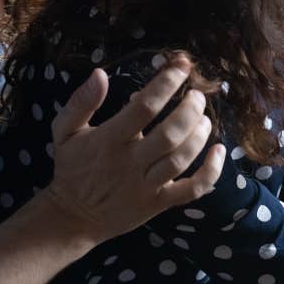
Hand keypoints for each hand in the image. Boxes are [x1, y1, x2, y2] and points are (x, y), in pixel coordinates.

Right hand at [46, 59, 225, 245]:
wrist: (72, 216)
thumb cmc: (71, 167)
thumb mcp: (63, 130)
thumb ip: (80, 102)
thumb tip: (99, 73)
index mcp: (108, 140)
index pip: (144, 107)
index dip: (166, 84)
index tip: (181, 66)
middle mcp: (129, 163)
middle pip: (169, 134)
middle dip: (189, 109)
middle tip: (197, 95)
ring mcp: (145, 186)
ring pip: (181, 160)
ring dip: (199, 135)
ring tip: (205, 117)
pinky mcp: (158, 204)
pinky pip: (191, 190)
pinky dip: (211, 173)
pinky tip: (220, 151)